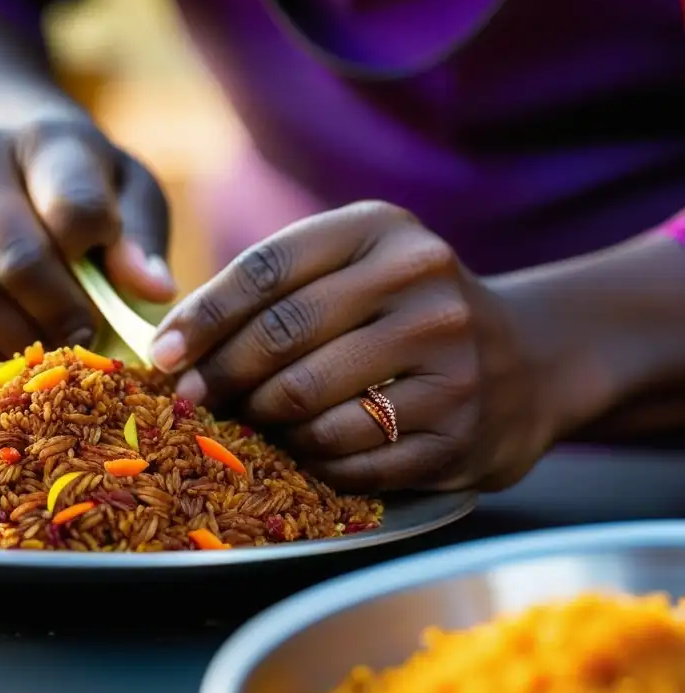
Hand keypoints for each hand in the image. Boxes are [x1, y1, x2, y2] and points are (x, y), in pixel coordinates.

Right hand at [0, 120, 175, 375]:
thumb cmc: (64, 187)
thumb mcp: (122, 192)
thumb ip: (140, 236)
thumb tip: (152, 291)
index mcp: (34, 140)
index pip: (70, 216)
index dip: (82, 293)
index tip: (93, 330)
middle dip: (28, 338)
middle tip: (50, 367)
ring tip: (1, 368)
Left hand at [150, 201, 555, 491]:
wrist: (532, 356)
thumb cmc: (409, 310)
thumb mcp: (358, 266)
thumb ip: (277, 290)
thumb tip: (176, 345)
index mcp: (382, 231)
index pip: (266, 269)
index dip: (203, 316)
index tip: (161, 355)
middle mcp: (422, 283)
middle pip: (282, 338)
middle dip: (219, 377)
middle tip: (190, 402)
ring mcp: (449, 359)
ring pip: (309, 405)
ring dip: (262, 425)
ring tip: (249, 425)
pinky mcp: (461, 430)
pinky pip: (351, 457)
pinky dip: (309, 461)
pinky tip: (301, 452)